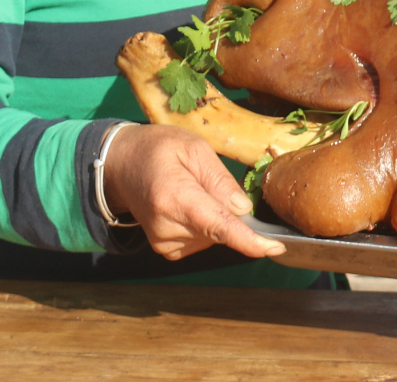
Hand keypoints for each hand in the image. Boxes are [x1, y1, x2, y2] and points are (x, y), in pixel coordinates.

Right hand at [100, 124, 286, 261]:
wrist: (121, 164)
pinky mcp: (166, 249)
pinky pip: (201, 242)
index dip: (249, 240)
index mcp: (175, 197)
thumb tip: (243, 210)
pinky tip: (189, 206)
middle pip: (220, 230)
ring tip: (191, 189)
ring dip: (215, 217)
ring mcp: (164, 241)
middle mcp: (167, 226)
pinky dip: (204, 226)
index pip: (218, 226)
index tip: (275, 248)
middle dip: (230, 212)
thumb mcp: (194, 148)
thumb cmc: (158, 149)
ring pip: (213, 237)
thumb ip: (220, 180)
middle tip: (209, 182)